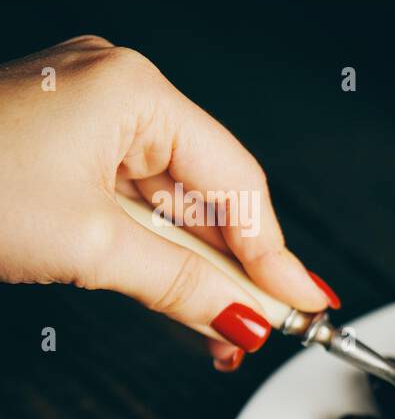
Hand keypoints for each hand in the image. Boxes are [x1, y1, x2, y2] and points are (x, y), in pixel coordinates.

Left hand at [0, 35, 336, 370]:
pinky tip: (183, 296)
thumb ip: (184, 284)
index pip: (237, 182)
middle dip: (237, 267)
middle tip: (268, 324)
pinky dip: (159, 255)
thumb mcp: (89, 247)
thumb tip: (246, 317)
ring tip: (225, 326)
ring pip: (175, 206)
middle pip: (211, 193)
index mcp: (136, 91)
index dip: (274, 253)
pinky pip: (137, 206)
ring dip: (199, 270)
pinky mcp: (67, 150)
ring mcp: (92, 119)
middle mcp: (120, 94)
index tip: (303, 304)